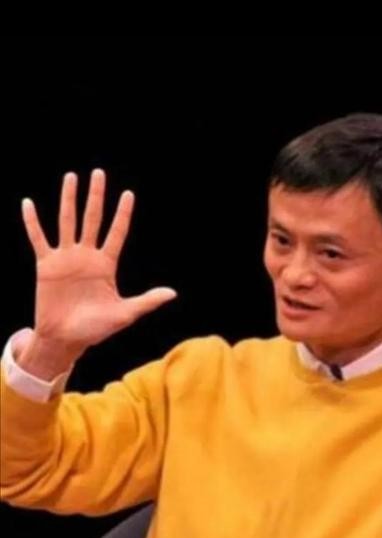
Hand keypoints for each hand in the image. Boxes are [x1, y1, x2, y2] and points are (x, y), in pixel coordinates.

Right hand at [21, 169, 176, 359]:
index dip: (122, 214)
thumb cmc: (96, 328)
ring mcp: (66, 258)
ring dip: (69, 199)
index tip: (128, 194)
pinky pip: (38, 239)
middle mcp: (86, 256)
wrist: (66, 339)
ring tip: (71, 177)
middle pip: (92, 219)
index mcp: (106, 265)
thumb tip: (173, 293)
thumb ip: (147, 301)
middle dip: (96, 196)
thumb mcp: (125, 314)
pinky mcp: (46, 265)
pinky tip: (28, 203)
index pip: (117, 233)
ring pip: (67, 221)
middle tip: (99, 173)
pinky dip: (33, 222)